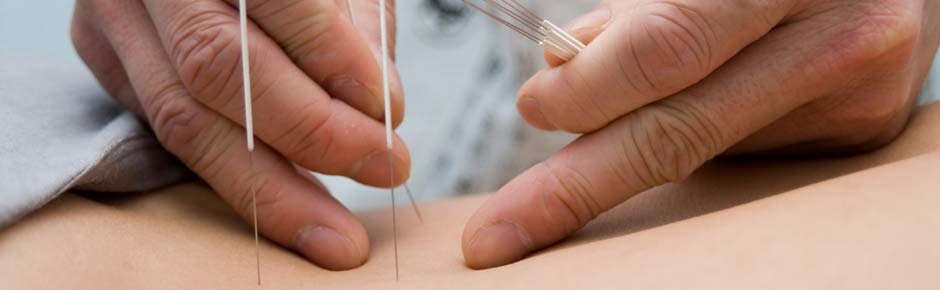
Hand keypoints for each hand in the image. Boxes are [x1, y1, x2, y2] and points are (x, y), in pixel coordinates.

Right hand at [72, 0, 404, 269]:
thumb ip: (357, 31)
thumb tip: (376, 111)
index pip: (278, 2)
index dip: (333, 62)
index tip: (386, 116)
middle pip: (218, 71)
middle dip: (311, 135)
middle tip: (382, 168)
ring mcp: (116, 17)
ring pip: (183, 121)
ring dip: (269, 188)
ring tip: (331, 227)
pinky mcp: (106, 56)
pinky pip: (170, 135)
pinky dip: (234, 173)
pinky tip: (286, 198)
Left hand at [462, 0, 939, 267]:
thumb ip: (636, 16)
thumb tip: (560, 68)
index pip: (664, 51)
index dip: (586, 89)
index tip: (532, 108)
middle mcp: (836, 41)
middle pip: (677, 134)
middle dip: (574, 187)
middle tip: (499, 231)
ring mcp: (856, 100)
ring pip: (700, 152)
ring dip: (630, 147)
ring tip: (604, 126)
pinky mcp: (858, 136)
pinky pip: (738, 156)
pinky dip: (692, 142)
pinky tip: (688, 110)